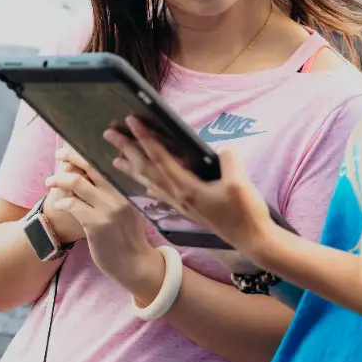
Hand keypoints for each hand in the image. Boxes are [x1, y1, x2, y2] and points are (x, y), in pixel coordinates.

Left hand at [45, 144, 164, 302]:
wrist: (136, 264)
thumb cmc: (129, 235)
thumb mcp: (130, 207)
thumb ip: (116, 189)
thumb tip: (92, 170)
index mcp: (130, 187)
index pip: (107, 159)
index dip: (88, 150)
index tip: (74, 147)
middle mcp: (121, 194)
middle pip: (92, 164)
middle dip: (71, 155)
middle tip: (59, 155)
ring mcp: (109, 209)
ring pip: (77, 182)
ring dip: (59, 179)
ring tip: (49, 181)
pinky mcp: (97, 224)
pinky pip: (72, 204)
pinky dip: (62, 201)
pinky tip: (58, 204)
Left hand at [106, 118, 276, 264]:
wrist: (252, 241)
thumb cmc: (246, 213)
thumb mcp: (239, 183)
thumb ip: (228, 160)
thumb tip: (221, 150)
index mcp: (186, 187)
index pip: (159, 158)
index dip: (145, 137)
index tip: (130, 121)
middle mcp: (178, 195)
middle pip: (146, 169)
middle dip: (127, 149)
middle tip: (109, 134)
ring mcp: (182, 204)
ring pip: (150, 182)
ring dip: (131, 168)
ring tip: (115, 159)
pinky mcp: (188, 209)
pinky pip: (160, 193)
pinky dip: (148, 184)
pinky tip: (144, 184)